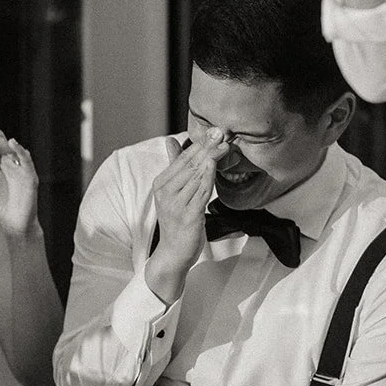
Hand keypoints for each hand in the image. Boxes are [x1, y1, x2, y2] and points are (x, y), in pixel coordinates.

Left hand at [0, 124, 39, 239]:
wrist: (12, 222)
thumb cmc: (0, 202)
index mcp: (2, 161)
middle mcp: (12, 161)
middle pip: (1, 140)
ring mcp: (21, 168)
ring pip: (11, 148)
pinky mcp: (30, 176)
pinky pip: (26, 160)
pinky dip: (20, 150)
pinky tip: (12, 143)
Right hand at [145, 131, 229, 303]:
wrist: (173, 253)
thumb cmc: (176, 222)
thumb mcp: (172, 192)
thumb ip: (174, 166)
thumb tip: (170, 141)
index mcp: (161, 184)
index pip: (182, 159)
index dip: (199, 144)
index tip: (213, 131)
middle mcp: (165, 192)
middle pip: (190, 165)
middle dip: (207, 147)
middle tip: (221, 133)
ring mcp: (175, 204)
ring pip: (196, 176)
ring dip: (212, 160)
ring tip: (224, 146)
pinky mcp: (188, 216)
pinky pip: (201, 193)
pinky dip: (210, 179)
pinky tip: (217, 168)